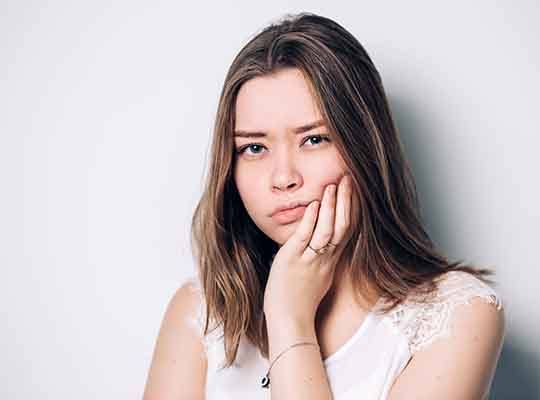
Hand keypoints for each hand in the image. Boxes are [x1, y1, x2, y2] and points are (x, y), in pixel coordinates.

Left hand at [263, 173, 352, 326]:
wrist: (289, 322)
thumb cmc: (298, 302)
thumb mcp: (316, 278)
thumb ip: (320, 260)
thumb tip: (321, 246)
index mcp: (331, 262)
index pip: (346, 231)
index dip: (351, 210)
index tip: (353, 191)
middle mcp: (324, 259)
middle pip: (342, 227)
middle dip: (346, 202)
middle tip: (348, 179)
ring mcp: (310, 260)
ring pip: (327, 231)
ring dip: (331, 207)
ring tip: (333, 185)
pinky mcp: (292, 261)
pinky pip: (305, 238)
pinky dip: (311, 221)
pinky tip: (314, 205)